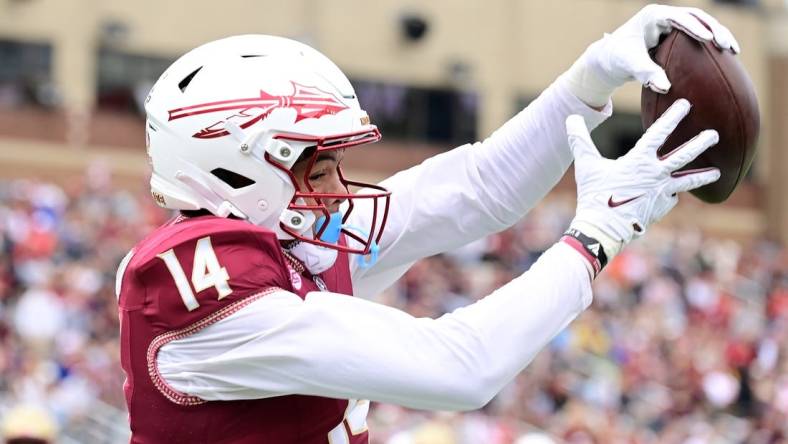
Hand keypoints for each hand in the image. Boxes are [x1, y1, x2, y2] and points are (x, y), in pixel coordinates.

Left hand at [563, 4, 739, 106]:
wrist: (611, 57)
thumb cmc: (617, 58)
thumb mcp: (629, 65)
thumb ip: (646, 73)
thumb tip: (666, 87)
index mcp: (654, 16)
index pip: (679, 18)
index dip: (695, 27)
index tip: (709, 39)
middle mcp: (666, 16)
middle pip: (697, 17)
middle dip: (715, 29)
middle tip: (727, 46)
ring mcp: (673, 23)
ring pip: (702, 24)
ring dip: (719, 35)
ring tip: (734, 51)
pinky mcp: (677, 34)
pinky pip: (699, 35)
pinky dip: (712, 44)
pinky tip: (726, 57)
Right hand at [565, 98, 719, 262]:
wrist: (603, 229)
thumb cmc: (594, 195)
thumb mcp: (585, 165)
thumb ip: (580, 140)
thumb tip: (570, 118)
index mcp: (639, 161)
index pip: (659, 133)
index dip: (672, 117)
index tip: (686, 104)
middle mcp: (656, 175)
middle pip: (683, 156)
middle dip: (700, 143)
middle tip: (714, 134)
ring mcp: (661, 193)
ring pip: (687, 181)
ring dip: (703, 176)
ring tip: (717, 172)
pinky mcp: (660, 208)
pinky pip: (670, 199)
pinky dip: (672, 195)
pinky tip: (672, 196)